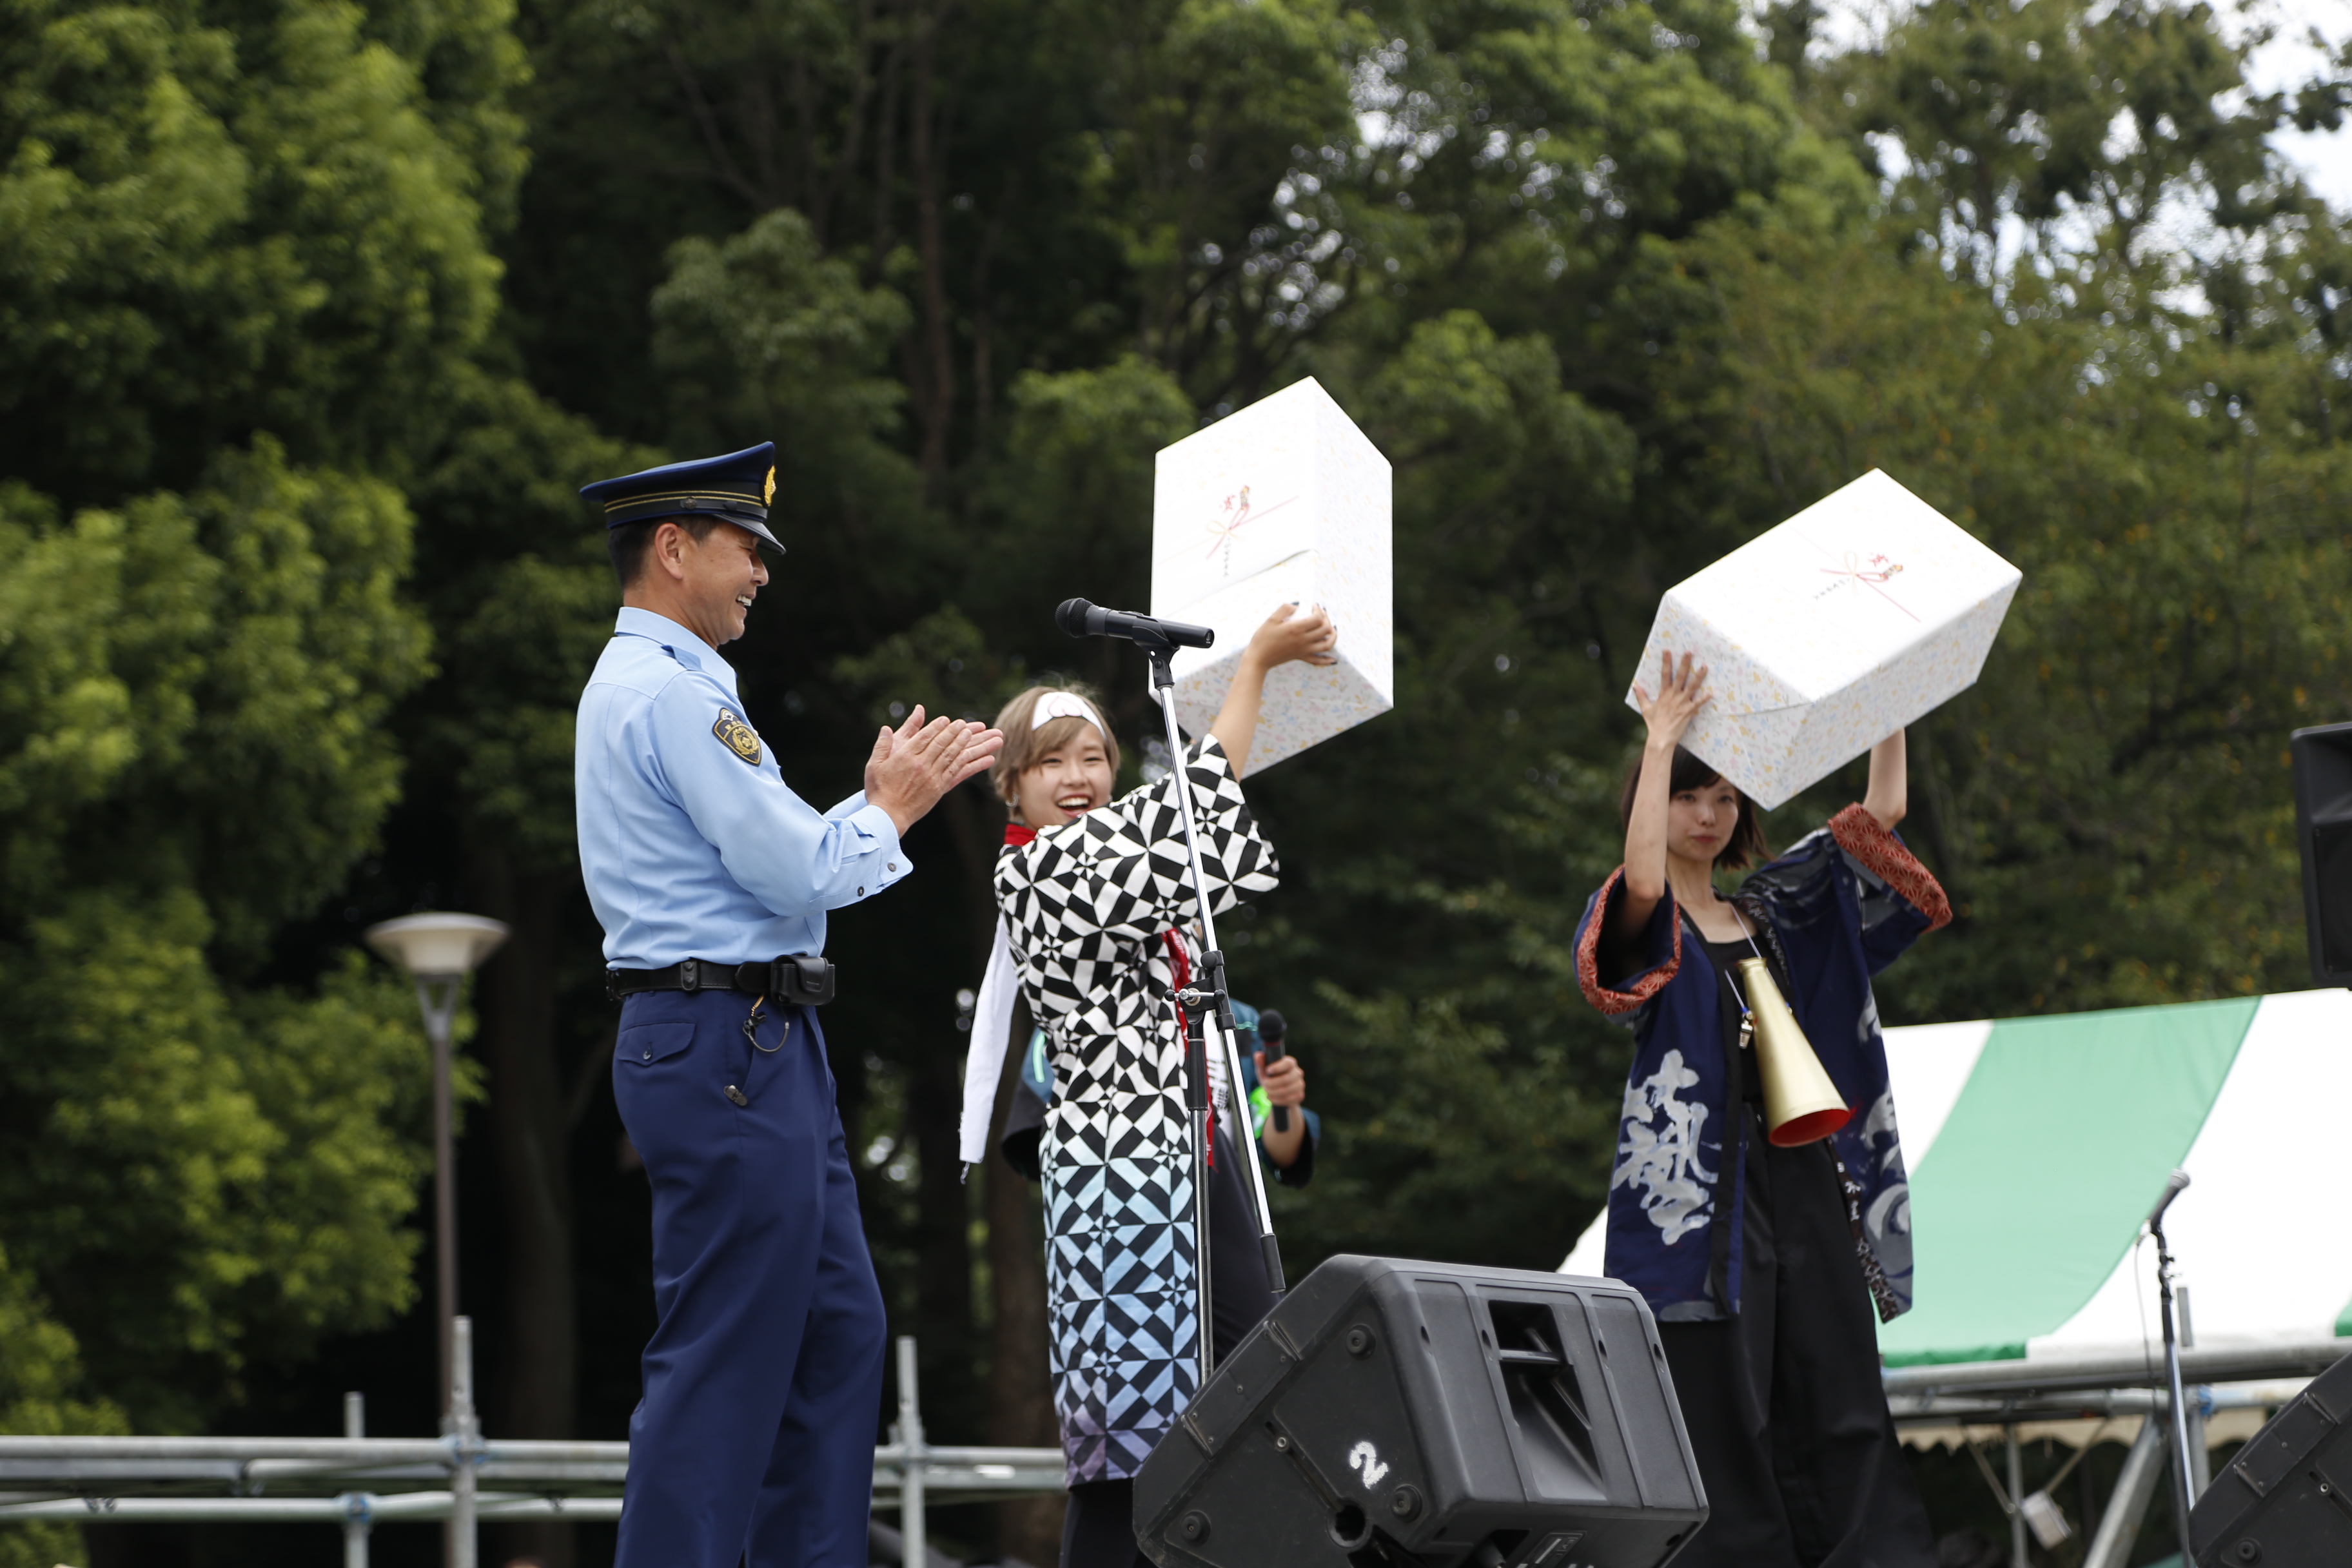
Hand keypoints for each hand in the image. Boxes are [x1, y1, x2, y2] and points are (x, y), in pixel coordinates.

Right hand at [866, 705, 1004, 832]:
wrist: (888, 815)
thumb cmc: (879, 790)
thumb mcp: (874, 764)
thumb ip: (882, 744)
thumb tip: (886, 728)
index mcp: (905, 756)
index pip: (925, 736)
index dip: (937, 726)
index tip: (947, 720)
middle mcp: (921, 764)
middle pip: (942, 743)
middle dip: (955, 731)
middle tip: (965, 724)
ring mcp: (932, 776)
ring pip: (953, 755)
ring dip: (966, 743)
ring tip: (975, 733)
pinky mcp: (940, 788)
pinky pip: (959, 773)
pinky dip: (974, 764)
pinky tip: (986, 758)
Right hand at [1243, 602, 1337, 670]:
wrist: (1258, 658)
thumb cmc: (1263, 638)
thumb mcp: (1271, 619)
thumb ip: (1285, 609)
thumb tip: (1297, 604)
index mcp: (1296, 629)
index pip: (1317, 618)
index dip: (1319, 610)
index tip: (1314, 606)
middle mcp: (1303, 640)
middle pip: (1325, 629)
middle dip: (1327, 619)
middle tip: (1321, 614)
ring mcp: (1303, 650)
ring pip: (1327, 645)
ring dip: (1333, 636)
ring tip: (1332, 629)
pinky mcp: (1301, 657)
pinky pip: (1318, 661)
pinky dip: (1327, 660)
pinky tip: (1333, 659)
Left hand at [1254, 1049, 1305, 1107]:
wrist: (1276, 1092)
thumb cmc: (1270, 1077)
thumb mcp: (1263, 1071)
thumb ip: (1260, 1063)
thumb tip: (1258, 1055)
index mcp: (1290, 1063)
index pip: (1288, 1063)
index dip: (1278, 1067)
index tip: (1268, 1070)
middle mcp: (1298, 1072)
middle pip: (1286, 1079)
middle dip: (1272, 1083)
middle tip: (1264, 1085)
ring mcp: (1300, 1084)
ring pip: (1286, 1090)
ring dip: (1273, 1092)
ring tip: (1266, 1091)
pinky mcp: (1300, 1095)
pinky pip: (1288, 1099)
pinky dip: (1277, 1100)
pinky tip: (1271, 1097)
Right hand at [1631, 650, 1710, 750]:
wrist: (1660, 739)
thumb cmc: (1654, 724)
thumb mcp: (1646, 709)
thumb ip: (1642, 696)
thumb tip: (1635, 686)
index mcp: (1663, 694)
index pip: (1664, 675)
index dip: (1666, 662)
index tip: (1667, 651)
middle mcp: (1673, 696)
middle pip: (1680, 677)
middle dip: (1684, 664)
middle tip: (1689, 652)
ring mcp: (1681, 703)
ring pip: (1691, 687)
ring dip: (1698, 676)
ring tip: (1704, 666)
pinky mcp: (1688, 712)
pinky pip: (1698, 704)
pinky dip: (1704, 699)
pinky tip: (1711, 693)